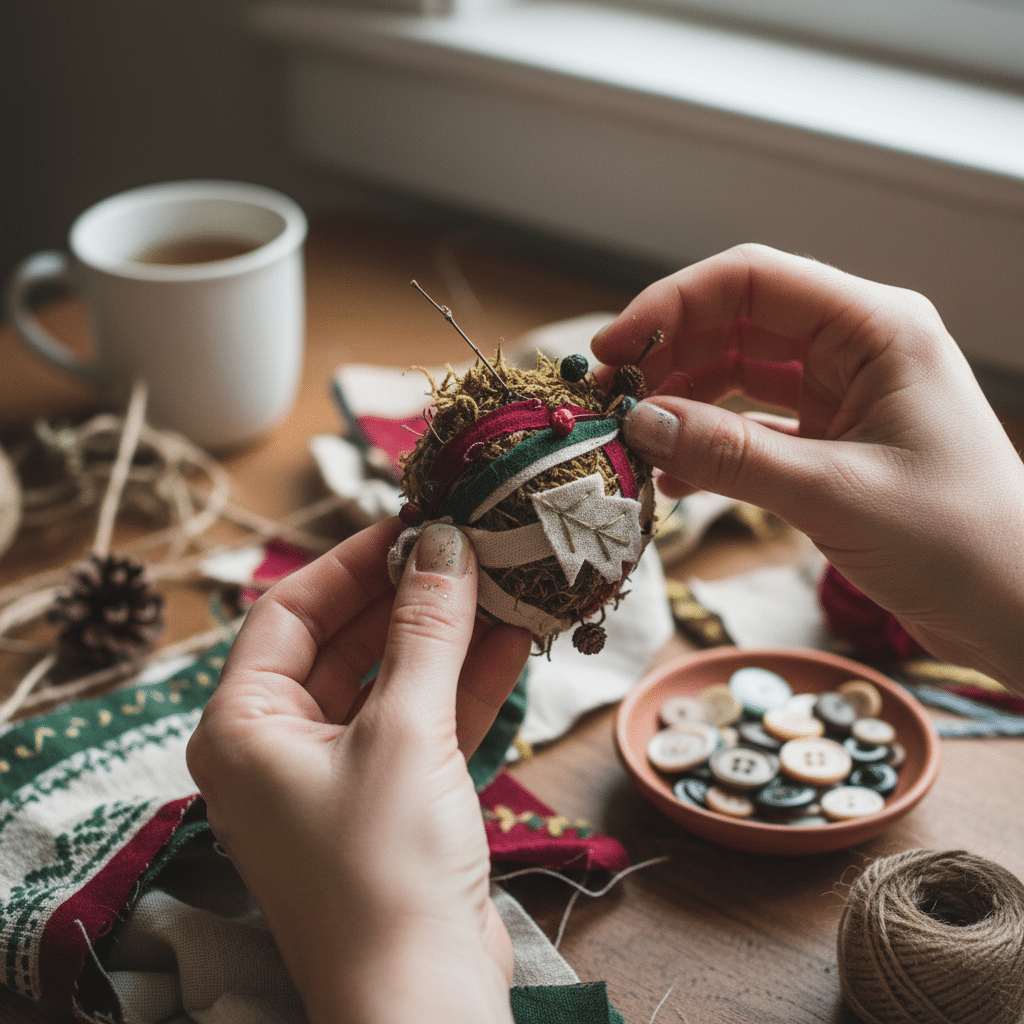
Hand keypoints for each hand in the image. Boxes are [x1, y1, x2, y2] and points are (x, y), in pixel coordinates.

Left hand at [186, 520, 529, 1023]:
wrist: (421, 999)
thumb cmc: (383, 869)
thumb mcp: (404, 730)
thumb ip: (425, 630)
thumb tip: (443, 545)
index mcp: (244, 725)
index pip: (289, 610)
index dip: (351, 560)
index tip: (410, 521)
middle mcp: (280, 746)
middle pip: (346, 640)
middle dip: (409, 594)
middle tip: (466, 544)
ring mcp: (339, 775)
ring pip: (394, 679)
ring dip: (448, 634)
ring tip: (502, 578)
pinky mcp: (392, 801)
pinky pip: (425, 721)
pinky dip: (466, 682)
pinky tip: (515, 635)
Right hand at [592, 243, 1023, 691]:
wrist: (1020, 609)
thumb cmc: (959, 542)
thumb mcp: (834, 493)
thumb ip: (730, 455)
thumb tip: (640, 423)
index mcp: (876, 328)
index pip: (753, 281)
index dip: (672, 304)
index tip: (613, 350)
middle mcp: (858, 347)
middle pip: (738, 323)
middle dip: (670, 356)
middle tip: (612, 402)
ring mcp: (845, 395)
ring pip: (739, 375)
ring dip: (684, 404)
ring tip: (637, 444)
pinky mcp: (834, 441)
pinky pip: (754, 426)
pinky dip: (711, 446)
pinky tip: (677, 481)